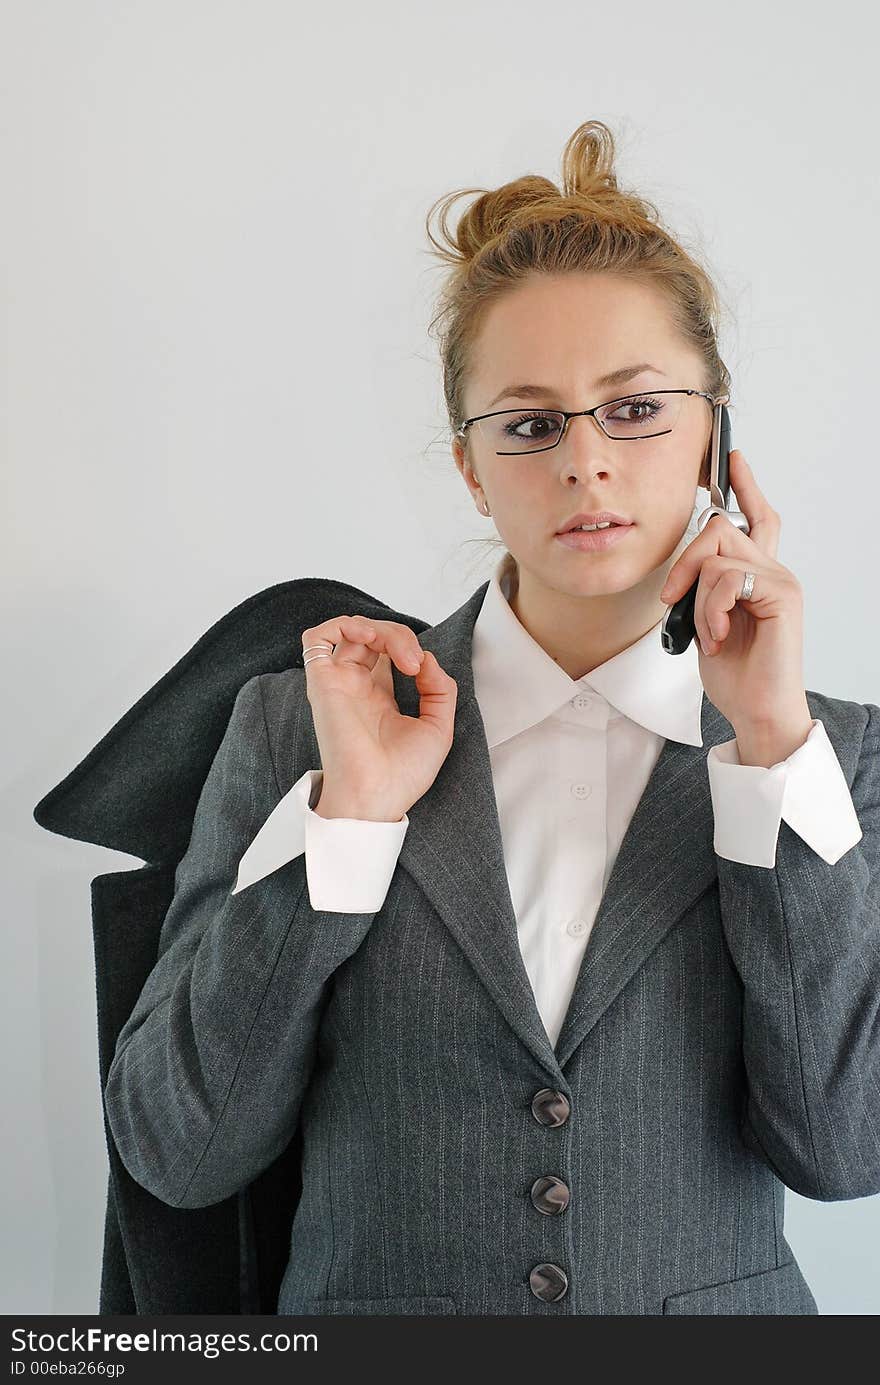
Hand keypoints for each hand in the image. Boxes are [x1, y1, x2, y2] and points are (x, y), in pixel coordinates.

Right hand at [301, 615, 457, 819]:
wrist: (377, 796)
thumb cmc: (402, 776)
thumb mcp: (439, 727)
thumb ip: (440, 689)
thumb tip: (427, 658)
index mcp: (379, 699)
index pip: (389, 654)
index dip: (412, 650)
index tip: (426, 672)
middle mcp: (356, 688)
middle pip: (373, 637)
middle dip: (400, 636)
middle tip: (416, 664)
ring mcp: (338, 683)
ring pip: (351, 630)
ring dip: (380, 629)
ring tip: (401, 654)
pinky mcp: (322, 683)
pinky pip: (316, 638)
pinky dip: (342, 625)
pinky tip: (368, 637)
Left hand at [659, 450, 811, 739]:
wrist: (757, 710)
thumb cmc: (735, 674)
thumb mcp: (707, 621)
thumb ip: (705, 587)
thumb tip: (689, 567)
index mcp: (758, 575)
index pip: (756, 519)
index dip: (745, 486)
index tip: (731, 458)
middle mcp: (774, 571)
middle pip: (720, 529)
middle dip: (684, 562)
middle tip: (673, 599)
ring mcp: (781, 581)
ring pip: (716, 556)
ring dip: (698, 599)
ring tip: (709, 633)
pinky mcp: (782, 595)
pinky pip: (726, 579)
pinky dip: (710, 610)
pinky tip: (718, 637)